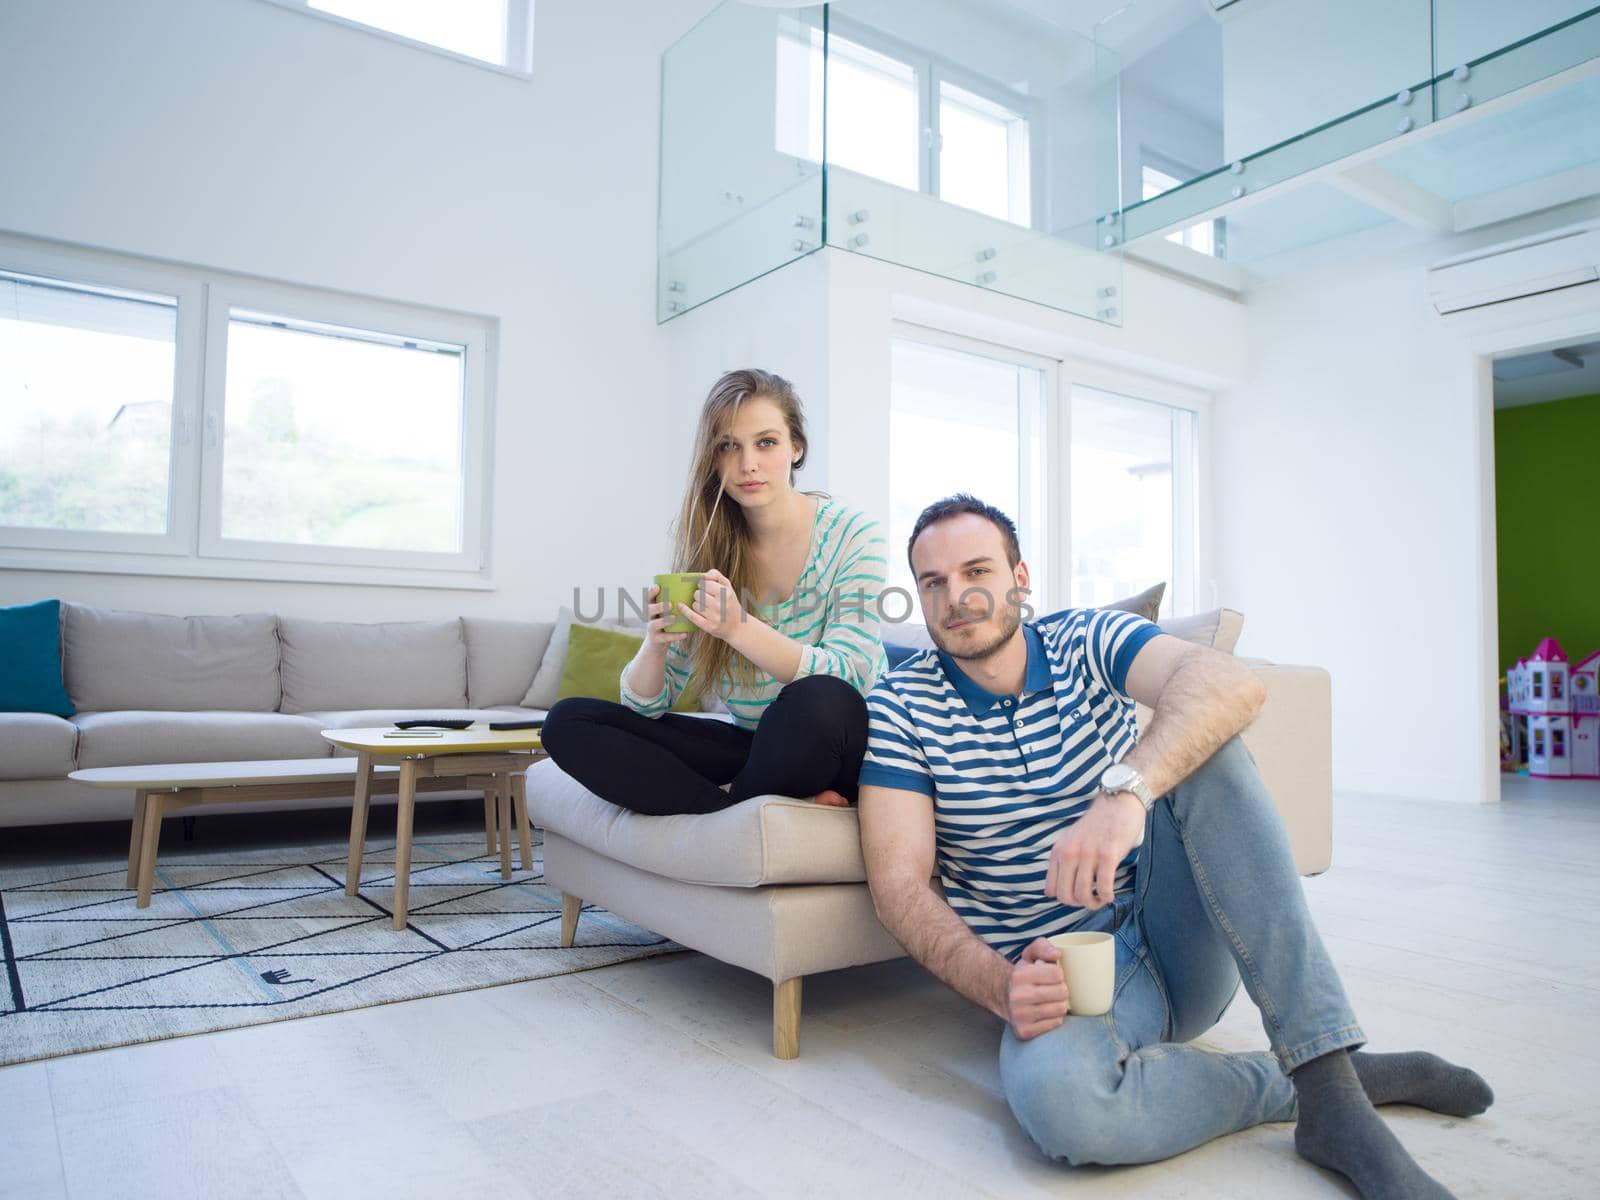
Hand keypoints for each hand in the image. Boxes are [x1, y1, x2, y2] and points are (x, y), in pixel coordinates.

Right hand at [642, 583, 689, 654]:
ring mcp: (651, 629)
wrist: (657, 644)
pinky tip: (685, 634)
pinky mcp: (656, 639)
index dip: (651, 592)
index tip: (657, 586)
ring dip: (664, 621)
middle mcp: (650, 617)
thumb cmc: (666, 623)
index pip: (649, 598)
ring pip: (654, 624)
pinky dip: (675, 636)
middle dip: (658, 606)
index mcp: (652, 608)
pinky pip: (665, 638)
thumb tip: (694, 591)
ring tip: (674, 618)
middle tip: (669, 604)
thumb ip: (674, 603)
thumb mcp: (666, 612)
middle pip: (649, 610)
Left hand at [675, 568, 745, 642]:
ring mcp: (714, 617)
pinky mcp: (708, 626)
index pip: (704, 584)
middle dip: (699, 595)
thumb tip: (703, 575)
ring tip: (706, 607)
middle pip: (697, 594)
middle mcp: (720, 605)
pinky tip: (680, 606)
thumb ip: (716, 576)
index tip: (705, 588)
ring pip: (695, 604)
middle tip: (706, 599)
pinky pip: (692, 616)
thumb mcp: (728, 587)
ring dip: (697, 605)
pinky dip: (685, 610)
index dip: (703, 585)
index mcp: (726, 593)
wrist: (738, 627)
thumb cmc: (731, 604)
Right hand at [1007, 938, 1069, 1038]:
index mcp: (1020, 975)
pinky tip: (1046, 1013)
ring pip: (1060, 1009)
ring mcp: (1020, 1015)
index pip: (1057, 974)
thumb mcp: (1030, 955)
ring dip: (1060, 1004)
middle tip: (1054, 989)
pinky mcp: (1024, 1031)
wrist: (1004, 997)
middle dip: (1062, 989)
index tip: (1052, 976)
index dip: (1058, 974)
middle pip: (1062, 992)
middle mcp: (1018, 996)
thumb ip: (1043, 947)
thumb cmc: (1024, 975)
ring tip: (1051, 1001)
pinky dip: (1054, 1018)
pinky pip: (1055, 1024)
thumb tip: (1057, 954)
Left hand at [1044, 790, 1144, 910]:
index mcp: (1059, 850)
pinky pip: (1103, 888)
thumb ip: (1063, 861)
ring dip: (1094, 903)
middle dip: (1079, 905)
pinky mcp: (1108, 855)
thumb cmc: (1097, 825)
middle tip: (1091, 900)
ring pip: (1083, 894)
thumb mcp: (1071, 840)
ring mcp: (1088, 853)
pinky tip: (1110, 894)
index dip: (1065, 899)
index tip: (1078, 896)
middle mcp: (1070, 852)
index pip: (1051, 889)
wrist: (1118, 802)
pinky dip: (1107, 897)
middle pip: (1066, 895)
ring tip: (1101, 899)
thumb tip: (1052, 893)